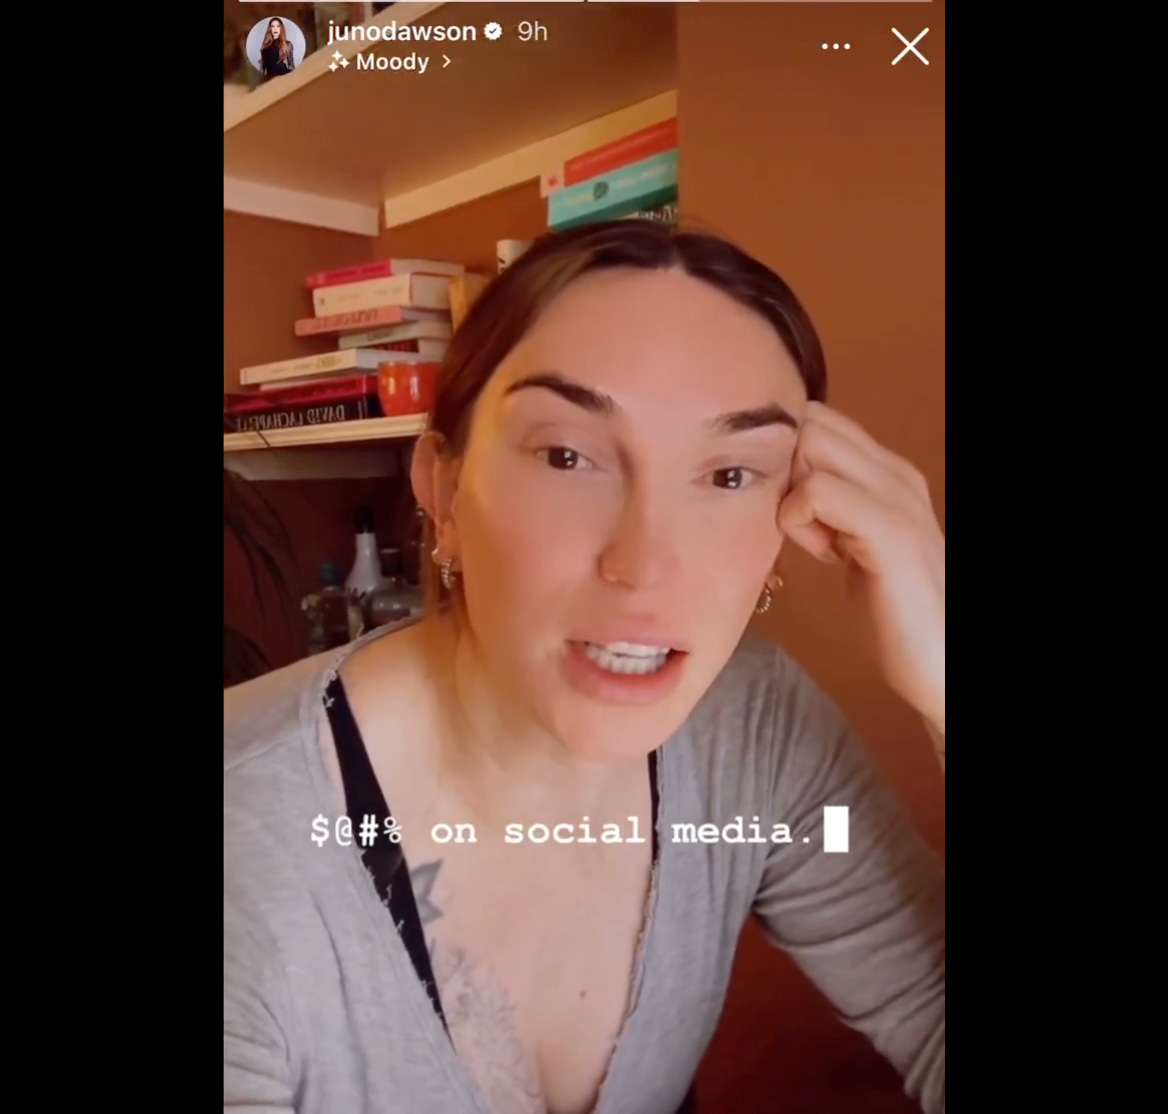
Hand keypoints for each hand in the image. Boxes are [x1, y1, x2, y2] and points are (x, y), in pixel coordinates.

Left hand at [777, 403, 943, 733]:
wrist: (944, 662)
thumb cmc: (894, 612)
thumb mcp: (855, 543)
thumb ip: (830, 509)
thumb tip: (781, 489)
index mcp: (888, 472)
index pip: (820, 418)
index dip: (787, 455)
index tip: (793, 508)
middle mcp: (896, 473)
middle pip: (811, 421)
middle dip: (785, 468)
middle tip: (797, 523)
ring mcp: (898, 498)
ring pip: (812, 444)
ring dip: (791, 492)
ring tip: (816, 540)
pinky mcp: (890, 532)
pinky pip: (817, 491)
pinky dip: (799, 518)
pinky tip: (824, 556)